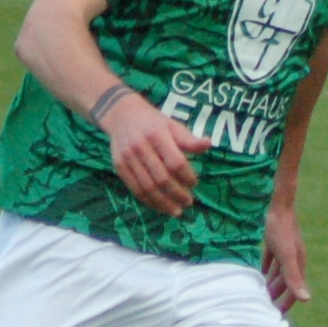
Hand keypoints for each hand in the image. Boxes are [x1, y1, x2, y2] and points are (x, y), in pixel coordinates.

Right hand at [101, 93, 212, 216]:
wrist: (122, 115)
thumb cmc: (154, 123)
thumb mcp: (173, 125)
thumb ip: (189, 139)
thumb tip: (208, 144)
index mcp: (157, 134)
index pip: (175, 162)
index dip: (186, 176)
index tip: (194, 184)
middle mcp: (140, 146)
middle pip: (161, 177)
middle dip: (177, 193)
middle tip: (188, 202)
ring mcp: (128, 158)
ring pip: (147, 187)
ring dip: (164, 202)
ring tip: (176, 211)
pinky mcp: (119, 166)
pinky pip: (135, 189)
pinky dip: (149, 201)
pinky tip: (160, 207)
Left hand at [261, 207, 311, 312]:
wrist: (280, 207)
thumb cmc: (282, 232)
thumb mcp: (287, 258)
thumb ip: (294, 278)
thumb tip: (306, 300)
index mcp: (298, 265)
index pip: (294, 289)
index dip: (287, 302)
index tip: (277, 314)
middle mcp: (294, 260)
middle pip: (285, 282)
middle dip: (277, 294)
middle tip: (265, 305)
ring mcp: (285, 250)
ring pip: (278, 272)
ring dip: (271, 283)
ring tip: (261, 292)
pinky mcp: (276, 242)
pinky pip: (272, 260)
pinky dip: (267, 268)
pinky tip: (260, 271)